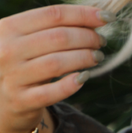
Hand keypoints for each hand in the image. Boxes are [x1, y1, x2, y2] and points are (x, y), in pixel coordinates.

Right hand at [0, 4, 108, 132]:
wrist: (1, 103)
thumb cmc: (20, 65)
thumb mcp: (25, 41)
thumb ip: (50, 29)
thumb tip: (92, 19)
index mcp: (9, 27)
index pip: (52, 14)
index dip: (82, 15)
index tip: (106, 18)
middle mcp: (8, 49)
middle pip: (58, 37)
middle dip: (87, 37)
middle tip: (100, 42)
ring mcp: (14, 76)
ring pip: (57, 63)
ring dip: (84, 58)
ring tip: (97, 57)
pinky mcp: (22, 100)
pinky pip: (52, 92)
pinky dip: (72, 84)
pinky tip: (84, 77)